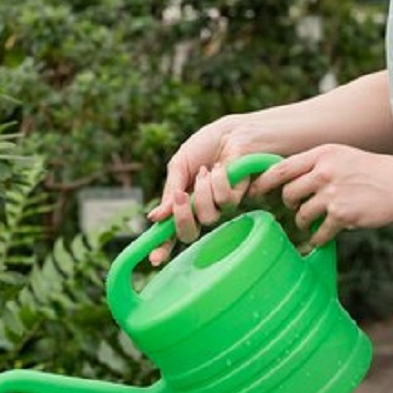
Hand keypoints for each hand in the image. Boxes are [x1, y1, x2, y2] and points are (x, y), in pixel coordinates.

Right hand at [146, 119, 260, 265]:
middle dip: (181, 218)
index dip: (162, 248)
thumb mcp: (179, 165)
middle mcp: (200, 209)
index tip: (154, 260)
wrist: (231, 132)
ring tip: (206, 170)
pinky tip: (221, 168)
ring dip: (203, 191)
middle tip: (180, 196)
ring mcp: (219, 206)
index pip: (170, 232)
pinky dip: (219, 182)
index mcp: (182, 203)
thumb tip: (155, 218)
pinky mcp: (238, 198)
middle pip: (189, 234)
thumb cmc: (204, 146)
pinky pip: (225, 202)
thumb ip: (170, 191)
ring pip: (207, 217)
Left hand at [245, 144, 392, 247]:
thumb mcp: (342, 156)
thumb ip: (316, 164)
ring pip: (301, 214)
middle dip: (289, 203)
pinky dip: (317, 238)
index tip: (256, 191)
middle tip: (296, 207)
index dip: (264, 181)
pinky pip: (319, 232)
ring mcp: (333, 194)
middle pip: (288, 193)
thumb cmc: (372, 171)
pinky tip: (319, 239)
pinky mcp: (343, 215)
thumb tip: (287, 178)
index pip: (281, 168)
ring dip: (303, 222)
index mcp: (322, 154)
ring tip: (311, 223)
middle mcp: (324, 172)